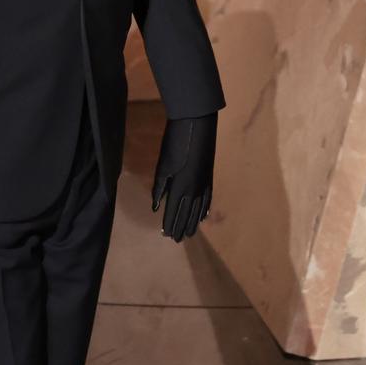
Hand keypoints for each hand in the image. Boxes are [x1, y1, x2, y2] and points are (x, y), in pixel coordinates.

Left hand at [149, 113, 215, 241]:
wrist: (196, 125)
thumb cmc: (174, 143)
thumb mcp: (162, 165)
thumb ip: (159, 188)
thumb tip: (155, 207)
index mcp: (180, 187)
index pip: (173, 211)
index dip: (169, 224)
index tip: (165, 235)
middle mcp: (194, 189)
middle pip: (186, 214)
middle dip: (181, 227)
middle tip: (177, 240)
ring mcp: (204, 183)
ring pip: (198, 209)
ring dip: (193, 223)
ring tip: (189, 234)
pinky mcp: (210, 176)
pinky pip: (208, 198)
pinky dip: (204, 210)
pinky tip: (202, 216)